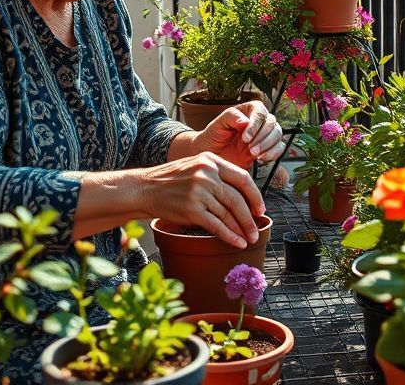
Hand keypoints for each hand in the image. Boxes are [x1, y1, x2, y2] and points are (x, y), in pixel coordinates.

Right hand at [139, 152, 264, 247]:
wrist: (144, 188)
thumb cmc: (170, 180)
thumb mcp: (195, 166)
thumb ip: (217, 175)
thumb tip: (243, 196)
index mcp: (211, 160)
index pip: (242, 178)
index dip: (255, 195)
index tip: (260, 209)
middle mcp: (207, 174)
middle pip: (237, 199)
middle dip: (250, 218)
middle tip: (256, 231)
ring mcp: (199, 191)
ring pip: (228, 214)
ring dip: (241, 229)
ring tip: (248, 239)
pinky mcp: (192, 209)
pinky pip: (217, 225)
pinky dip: (229, 236)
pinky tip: (236, 242)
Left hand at [194, 100, 285, 169]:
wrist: (212, 155)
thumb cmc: (213, 137)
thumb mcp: (217, 125)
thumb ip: (230, 117)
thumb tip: (246, 121)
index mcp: (248, 110)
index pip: (260, 111)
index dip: (256, 124)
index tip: (245, 138)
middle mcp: (258, 121)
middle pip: (272, 123)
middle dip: (262, 137)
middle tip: (250, 148)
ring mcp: (263, 135)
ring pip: (277, 134)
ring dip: (268, 145)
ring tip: (254, 154)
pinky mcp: (266, 148)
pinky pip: (279, 148)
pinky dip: (273, 154)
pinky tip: (261, 159)